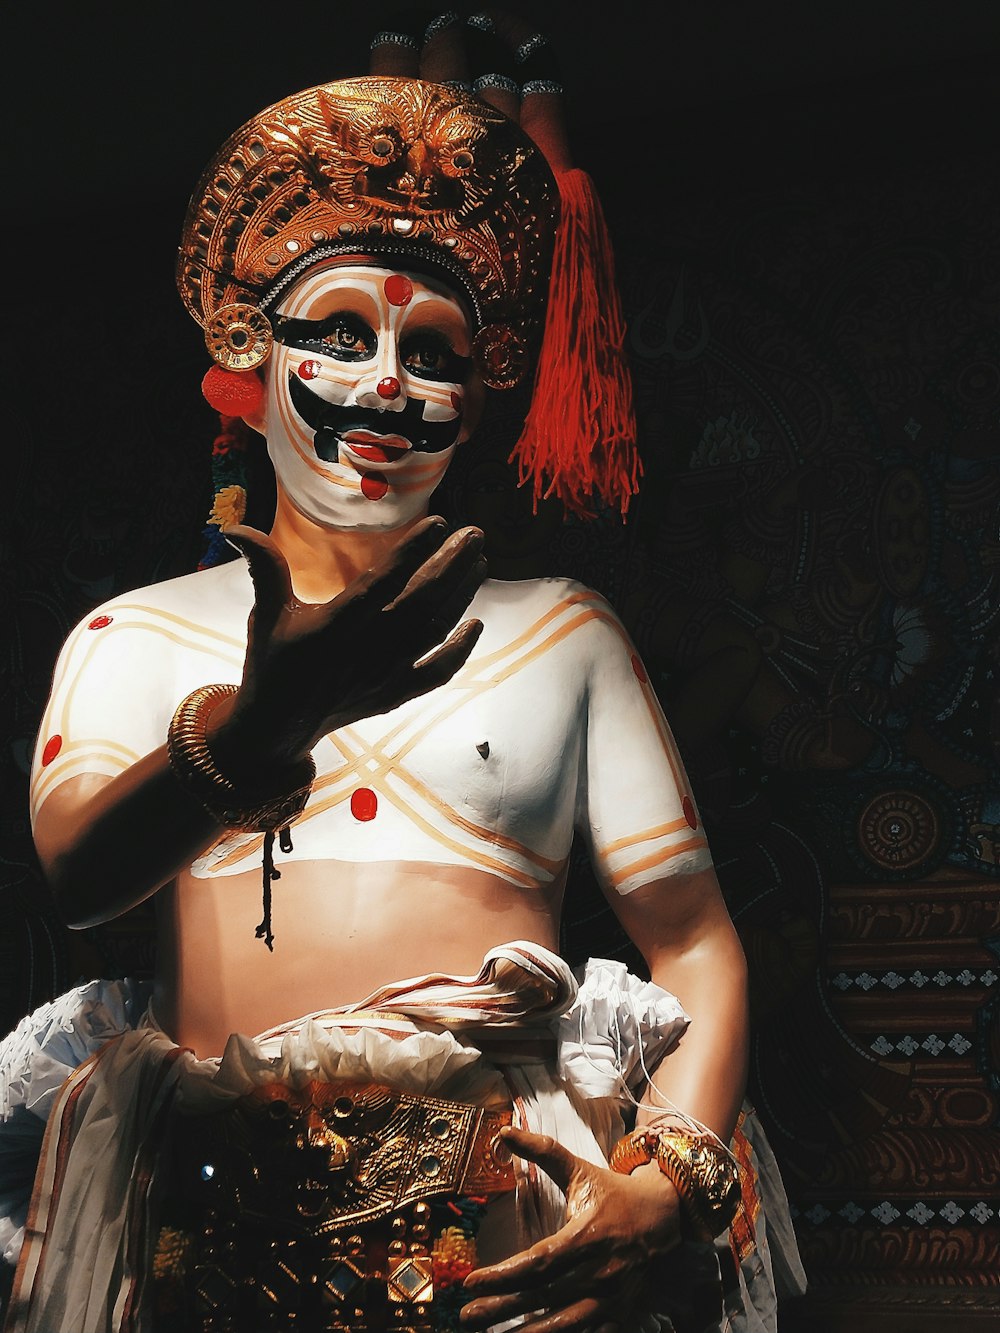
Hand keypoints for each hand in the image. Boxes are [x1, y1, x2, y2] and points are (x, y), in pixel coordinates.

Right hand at [213, 517, 485, 771]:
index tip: (439, 522)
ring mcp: (385, 674)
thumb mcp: (267, 614)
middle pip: (421, 600)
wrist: (278, 728)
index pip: (382, 580)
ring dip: (461, 595)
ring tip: (480, 563)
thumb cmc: (273, 663)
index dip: (413, 551)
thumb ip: (265, 567)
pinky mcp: (396, 694)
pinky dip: (459, 649)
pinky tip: (477, 624)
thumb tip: (236, 527)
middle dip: (452, 564)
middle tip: (476, 533)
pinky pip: (437, 671)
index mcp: (335, 624)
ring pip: (434, 629)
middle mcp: (366, 649)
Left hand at [460, 1126, 681, 1332]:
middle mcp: (599, 1270)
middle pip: (543, 1295)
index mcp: (588, 1234)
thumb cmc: (613, 1192)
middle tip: (466, 1314)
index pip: (539, 1261)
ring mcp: (611, 1297)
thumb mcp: (578, 1169)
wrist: (663, 1216)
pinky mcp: (619, 1313)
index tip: (471, 1281)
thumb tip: (503, 1130)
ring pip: (563, 1323)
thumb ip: (542, 1152)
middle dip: (501, 1307)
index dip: (504, 1275)